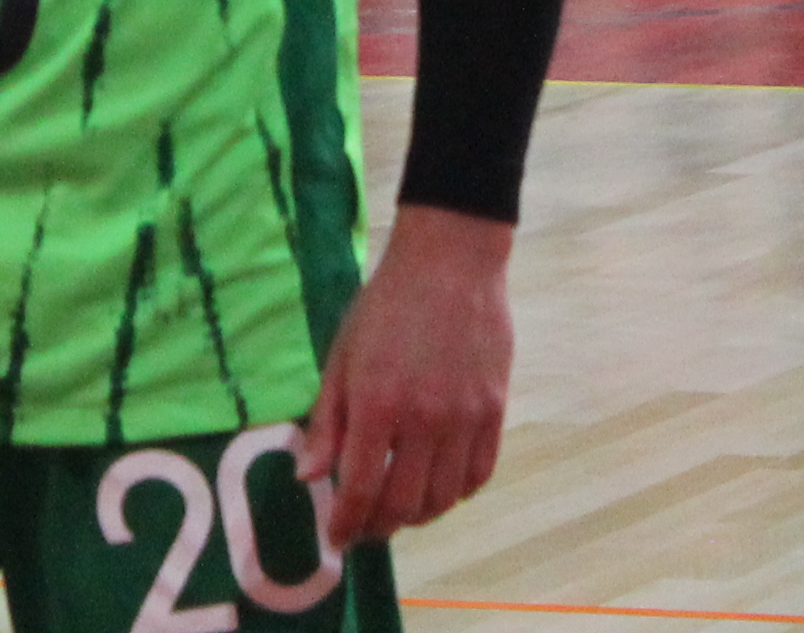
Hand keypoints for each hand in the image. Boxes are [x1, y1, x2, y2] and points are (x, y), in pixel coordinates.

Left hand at [301, 205, 514, 545]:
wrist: (450, 264)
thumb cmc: (385, 306)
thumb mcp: (341, 357)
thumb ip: (325, 421)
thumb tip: (308, 478)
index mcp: (377, 404)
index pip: (360, 487)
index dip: (346, 522)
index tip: (336, 538)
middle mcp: (423, 420)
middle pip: (404, 504)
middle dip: (379, 527)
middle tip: (364, 529)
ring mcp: (465, 418)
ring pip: (444, 498)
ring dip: (418, 517)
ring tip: (398, 512)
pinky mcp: (495, 411)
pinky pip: (478, 475)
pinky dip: (457, 494)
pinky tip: (438, 488)